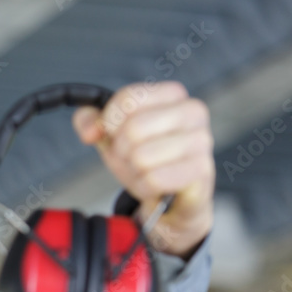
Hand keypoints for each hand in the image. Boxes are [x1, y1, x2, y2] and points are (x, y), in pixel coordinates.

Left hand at [72, 81, 213, 258]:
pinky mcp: (202, 170)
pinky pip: (154, 180)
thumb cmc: (144, 157)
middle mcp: (193, 111)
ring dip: (134, 171)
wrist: (170, 197)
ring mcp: (201, 140)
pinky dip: (145, 187)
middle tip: (132, 158)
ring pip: (142, 156)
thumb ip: (91, 121)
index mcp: (172, 94)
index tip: (115, 133)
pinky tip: (155, 186)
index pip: (127, 99)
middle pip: (133, 129)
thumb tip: (90, 131)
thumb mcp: (112, 135)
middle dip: (122, 151)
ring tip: (146, 171)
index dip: (110, 122)